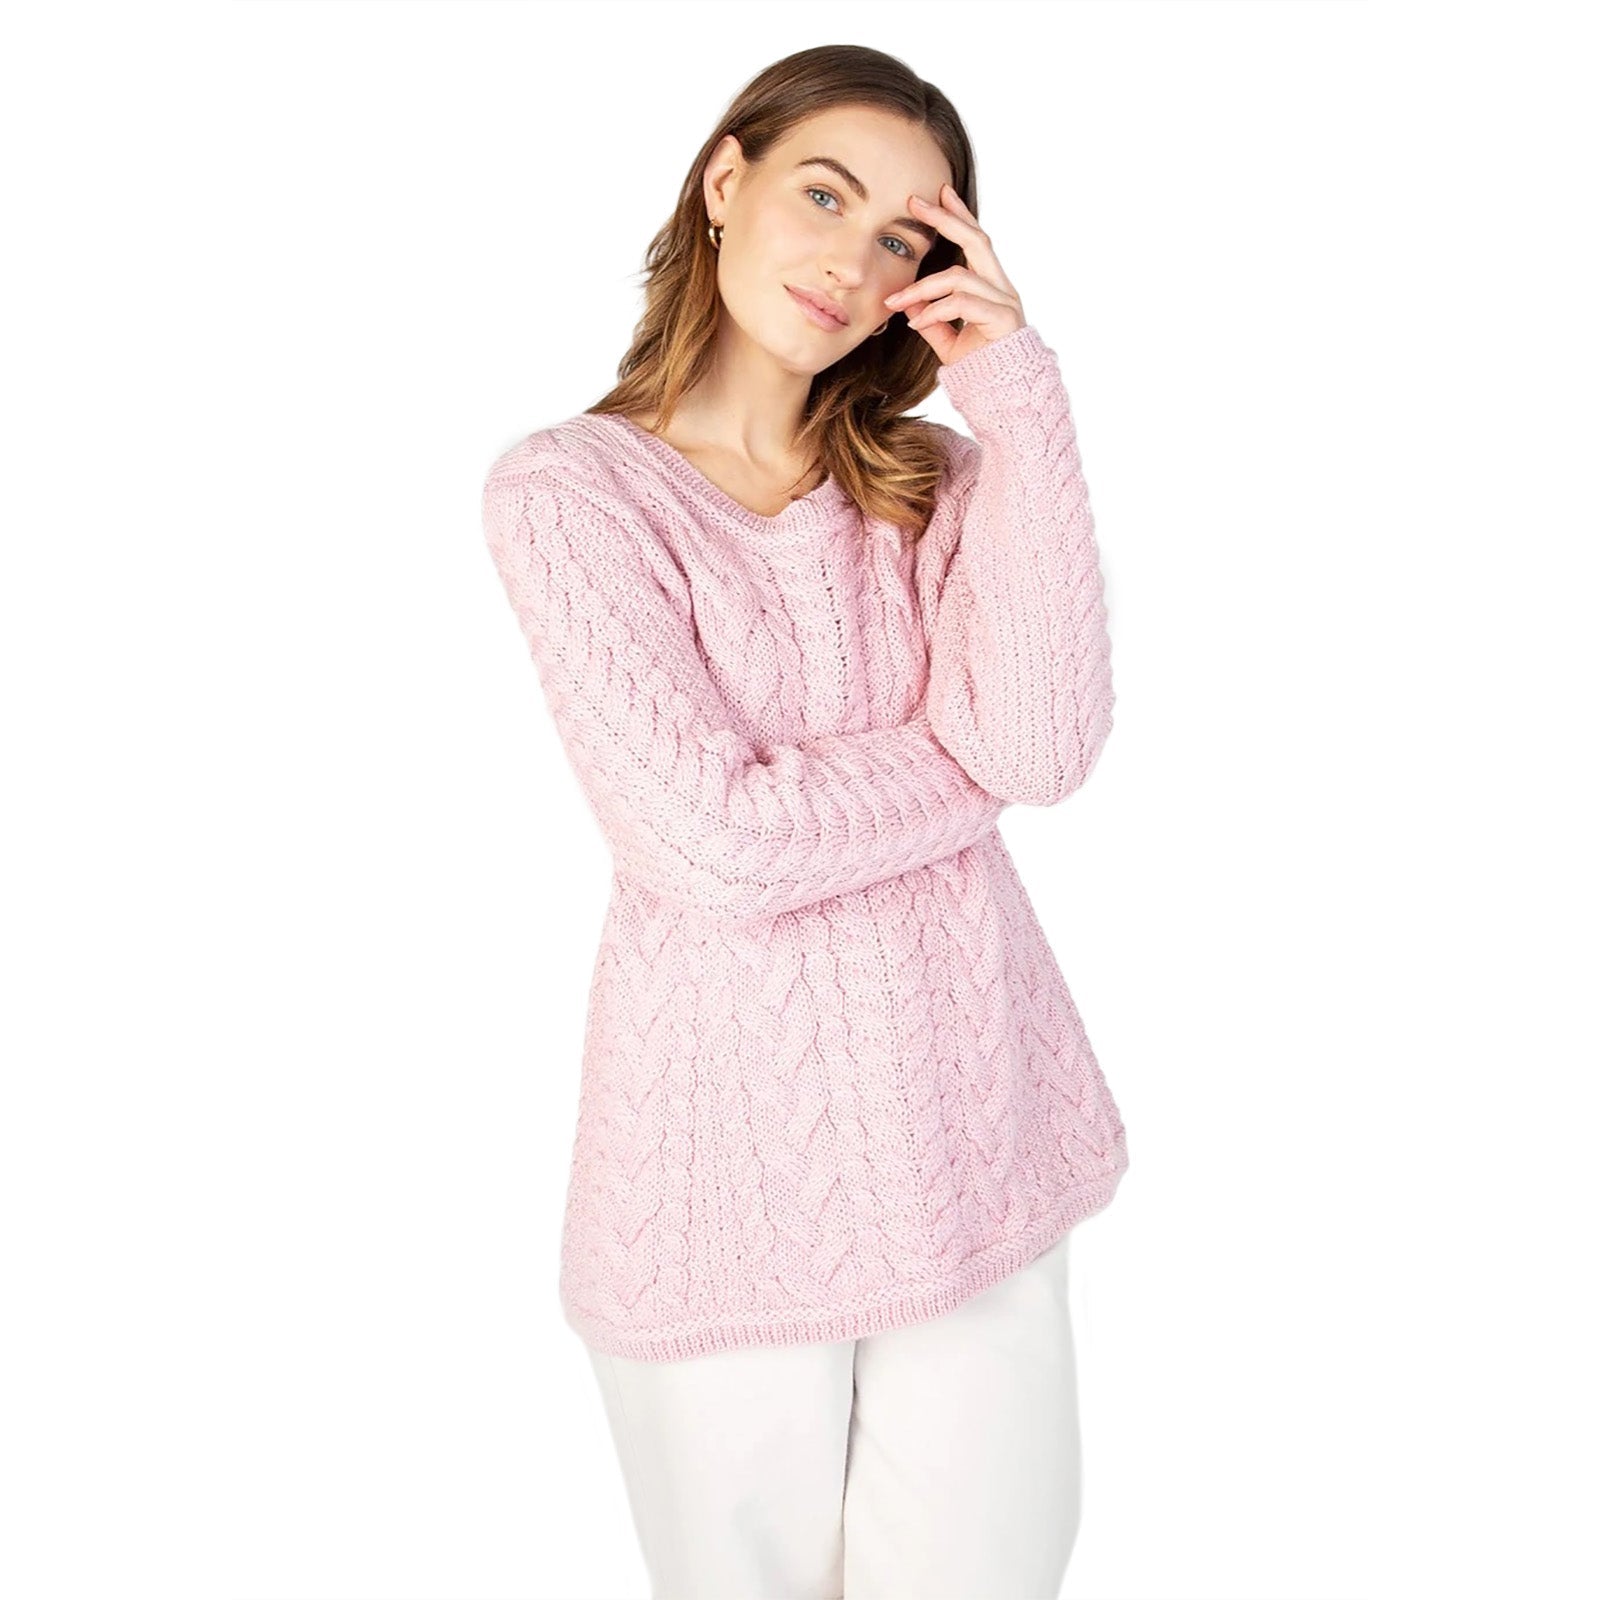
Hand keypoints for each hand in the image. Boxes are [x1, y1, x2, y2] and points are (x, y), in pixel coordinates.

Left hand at [882, 183, 1026, 365]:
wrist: (1003, 398)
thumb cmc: (980, 368)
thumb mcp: (947, 340)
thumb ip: (930, 318)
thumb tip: (906, 299)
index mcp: (991, 286)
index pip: (976, 241)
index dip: (959, 215)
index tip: (939, 192)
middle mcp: (1002, 288)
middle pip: (976, 240)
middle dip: (946, 218)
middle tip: (916, 203)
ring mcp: (1005, 302)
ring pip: (959, 276)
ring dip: (922, 287)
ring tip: (895, 302)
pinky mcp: (1003, 319)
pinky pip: (962, 304)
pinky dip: (934, 311)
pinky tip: (915, 322)